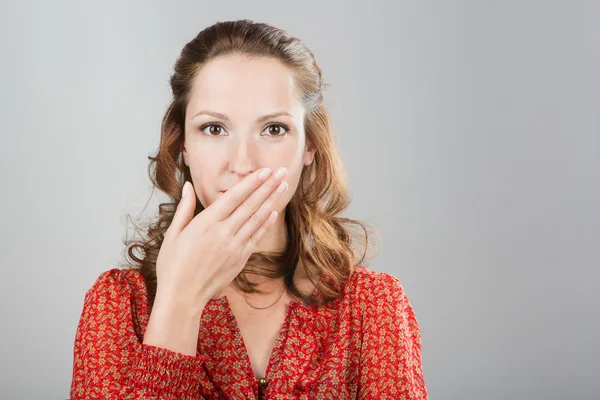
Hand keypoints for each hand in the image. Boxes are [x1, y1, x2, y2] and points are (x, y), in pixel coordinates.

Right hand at [154, 167, 288, 313]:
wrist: (182, 297)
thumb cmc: (173, 265)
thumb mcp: (173, 233)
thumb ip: (184, 208)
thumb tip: (187, 185)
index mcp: (205, 223)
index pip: (234, 197)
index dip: (251, 182)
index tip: (265, 171)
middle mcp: (223, 233)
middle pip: (250, 204)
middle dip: (267, 186)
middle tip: (282, 172)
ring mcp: (234, 247)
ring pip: (257, 219)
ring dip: (272, 201)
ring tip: (283, 186)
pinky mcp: (240, 259)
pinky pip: (256, 237)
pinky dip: (266, 224)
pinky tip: (273, 212)